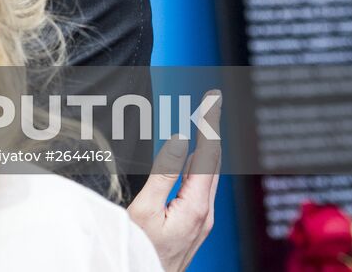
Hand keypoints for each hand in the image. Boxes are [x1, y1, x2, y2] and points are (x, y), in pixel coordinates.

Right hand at [126, 91, 221, 270]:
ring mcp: (202, 221)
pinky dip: (200, 163)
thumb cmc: (137, 250)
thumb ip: (163, 175)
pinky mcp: (194, 225)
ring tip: (205, 121)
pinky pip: (202, 186)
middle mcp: (205, 213)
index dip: (209, 124)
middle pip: (214, 162)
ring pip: (209, 174)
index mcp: (196, 206)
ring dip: (207, 146)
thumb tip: (178, 140)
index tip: (211, 100)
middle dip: (211, 129)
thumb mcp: (144, 211)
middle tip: (210, 102)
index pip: (208, 155)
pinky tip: (194, 157)